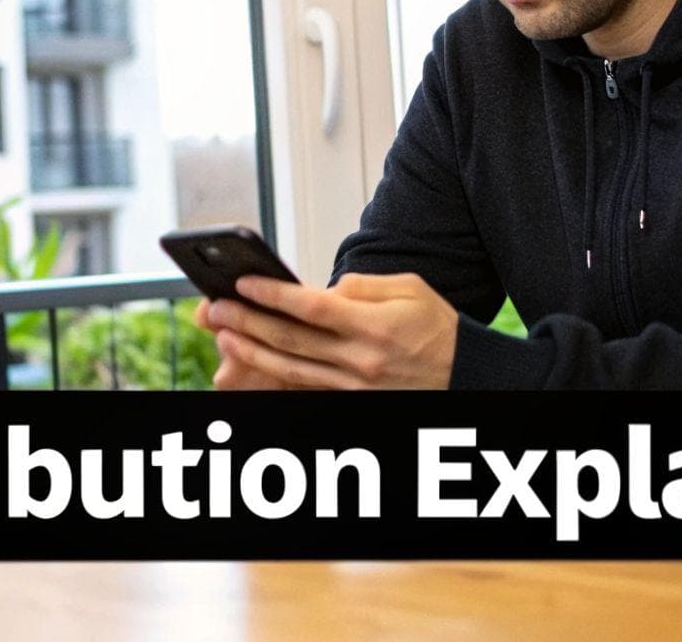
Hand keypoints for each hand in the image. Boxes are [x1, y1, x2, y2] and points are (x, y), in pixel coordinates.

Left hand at [201, 272, 457, 388]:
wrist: (465, 375)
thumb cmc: (437, 326)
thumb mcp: (410, 289)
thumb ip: (362, 286)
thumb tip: (322, 290)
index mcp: (375, 326)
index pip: (311, 308)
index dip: (273, 295)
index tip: (243, 282)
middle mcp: (361, 360)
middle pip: (292, 340)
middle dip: (248, 322)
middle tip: (216, 308)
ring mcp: (354, 385)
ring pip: (291, 369)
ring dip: (253, 352)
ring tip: (225, 335)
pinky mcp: (352, 399)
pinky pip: (307, 386)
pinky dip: (277, 374)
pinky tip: (255, 360)